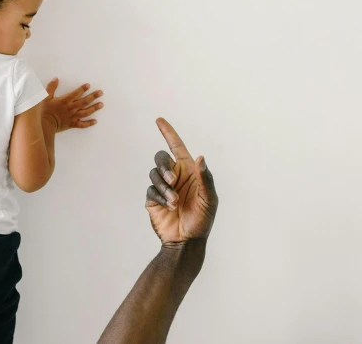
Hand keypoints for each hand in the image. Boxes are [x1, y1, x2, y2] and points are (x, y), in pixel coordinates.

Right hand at [41, 78, 103, 132]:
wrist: (44, 124)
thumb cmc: (44, 111)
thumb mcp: (45, 97)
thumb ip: (51, 88)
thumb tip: (56, 79)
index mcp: (64, 101)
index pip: (76, 93)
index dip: (82, 89)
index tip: (88, 85)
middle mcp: (71, 108)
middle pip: (84, 101)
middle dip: (93, 96)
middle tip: (101, 93)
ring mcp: (72, 116)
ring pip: (85, 112)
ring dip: (94, 108)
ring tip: (101, 104)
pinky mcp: (72, 124)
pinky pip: (82, 124)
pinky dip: (89, 123)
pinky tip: (95, 121)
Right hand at [145, 118, 217, 244]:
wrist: (187, 241)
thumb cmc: (202, 220)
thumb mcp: (210, 199)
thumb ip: (205, 178)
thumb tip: (200, 157)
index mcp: (189, 171)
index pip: (176, 147)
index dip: (168, 132)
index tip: (159, 120)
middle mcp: (174, 175)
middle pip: (161, 157)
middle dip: (165, 166)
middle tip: (173, 180)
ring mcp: (162, 186)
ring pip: (154, 173)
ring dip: (165, 186)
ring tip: (175, 201)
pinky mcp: (153, 198)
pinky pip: (151, 189)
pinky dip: (161, 197)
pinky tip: (170, 206)